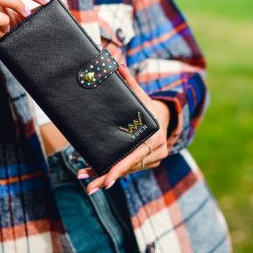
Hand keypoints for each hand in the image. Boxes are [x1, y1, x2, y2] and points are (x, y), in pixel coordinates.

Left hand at [82, 64, 171, 194]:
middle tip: (89, 188)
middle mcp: (158, 151)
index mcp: (155, 136)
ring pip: (128, 171)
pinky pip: (129, 169)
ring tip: (87, 183)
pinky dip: (112, 173)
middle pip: (129, 167)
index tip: (107, 179)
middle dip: (108, 177)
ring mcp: (154, 159)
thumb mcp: (140, 95)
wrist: (166, 117)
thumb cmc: (148, 105)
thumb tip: (116, 65)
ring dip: (106, 176)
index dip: (120, 167)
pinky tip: (96, 178)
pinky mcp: (148, 163)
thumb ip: (129, 82)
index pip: (136, 155)